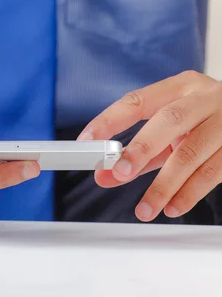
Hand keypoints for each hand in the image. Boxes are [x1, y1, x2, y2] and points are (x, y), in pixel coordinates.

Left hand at [78, 71, 221, 221]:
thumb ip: (139, 154)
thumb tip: (104, 176)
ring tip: (145, 209)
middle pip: (168, 121)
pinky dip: (189, 193)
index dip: (109, 120)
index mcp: (180, 87)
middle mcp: (204, 98)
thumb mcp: (172, 132)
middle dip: (140, 149)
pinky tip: (172, 207)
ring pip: (191, 153)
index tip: (87, 141)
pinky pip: (213, 173)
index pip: (137, 101)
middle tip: (119, 173)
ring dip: (164, 185)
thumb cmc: (205, 124)